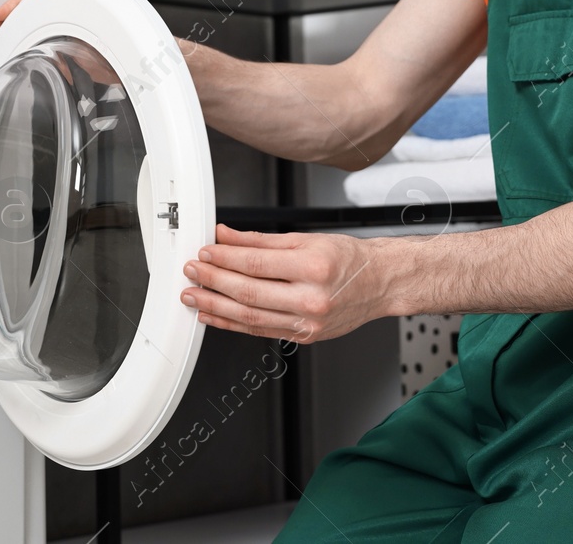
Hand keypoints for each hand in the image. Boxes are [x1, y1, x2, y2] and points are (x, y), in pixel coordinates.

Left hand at [180, 224, 393, 343]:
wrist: (379, 283)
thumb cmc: (348, 260)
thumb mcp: (305, 239)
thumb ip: (260, 240)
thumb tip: (226, 236)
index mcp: (313, 267)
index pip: (255, 263)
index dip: (224, 258)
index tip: (204, 252)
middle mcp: (311, 298)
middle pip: (249, 292)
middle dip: (213, 281)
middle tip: (192, 272)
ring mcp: (308, 323)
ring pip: (250, 317)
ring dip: (215, 307)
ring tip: (194, 296)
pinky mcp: (305, 337)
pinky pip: (260, 331)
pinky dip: (232, 325)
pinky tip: (214, 316)